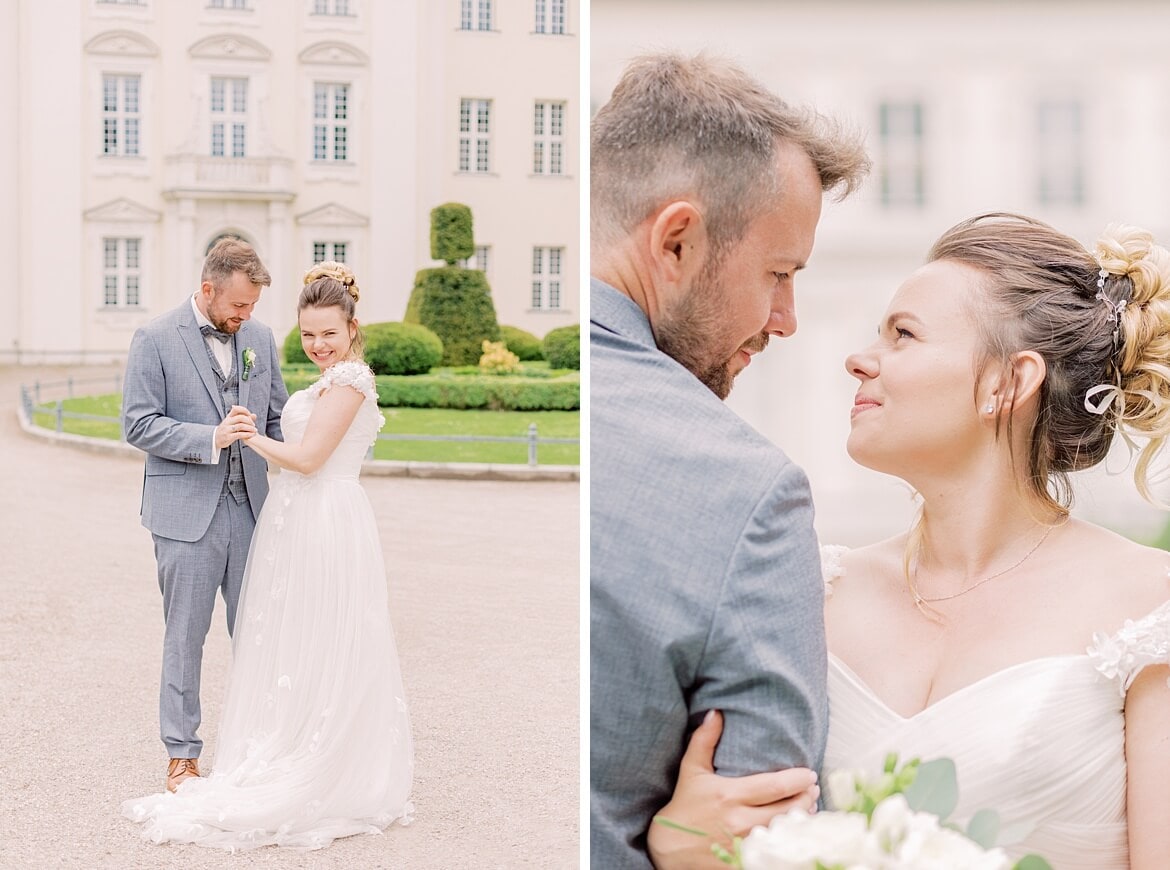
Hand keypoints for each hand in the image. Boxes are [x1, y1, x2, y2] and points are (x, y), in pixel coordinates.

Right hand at [215, 405, 257, 448]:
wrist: (215, 439)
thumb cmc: (226, 430)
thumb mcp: (232, 422)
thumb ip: (243, 419)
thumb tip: (254, 415)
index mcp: (228, 417)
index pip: (236, 409)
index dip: (245, 410)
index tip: (250, 415)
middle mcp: (227, 422)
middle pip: (240, 417)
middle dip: (249, 421)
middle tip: (253, 425)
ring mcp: (227, 429)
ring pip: (241, 426)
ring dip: (250, 428)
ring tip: (255, 430)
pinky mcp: (228, 437)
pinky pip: (239, 434)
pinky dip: (247, 434)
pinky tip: (252, 435)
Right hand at [647, 710, 819, 869]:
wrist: (670, 847)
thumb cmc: (684, 805)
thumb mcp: (691, 770)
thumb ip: (704, 740)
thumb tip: (715, 712)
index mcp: (730, 795)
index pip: (775, 786)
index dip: (798, 780)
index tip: (809, 774)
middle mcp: (740, 820)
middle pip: (788, 810)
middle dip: (806, 799)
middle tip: (813, 790)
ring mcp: (744, 845)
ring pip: (786, 831)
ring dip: (802, 819)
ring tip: (810, 808)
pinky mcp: (744, 861)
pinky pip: (777, 851)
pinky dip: (790, 840)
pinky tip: (795, 832)